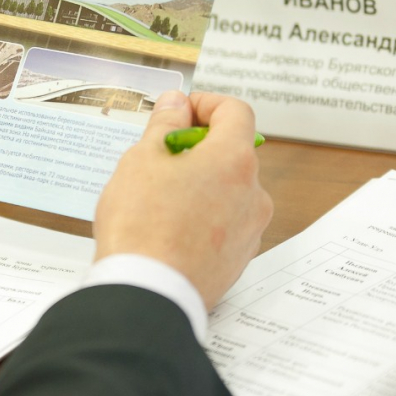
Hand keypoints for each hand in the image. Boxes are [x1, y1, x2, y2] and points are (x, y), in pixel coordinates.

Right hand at [93, 91, 272, 309]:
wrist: (148, 292)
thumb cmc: (142, 224)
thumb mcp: (142, 160)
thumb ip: (164, 124)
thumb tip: (177, 103)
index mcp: (234, 161)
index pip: (236, 112)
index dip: (205, 104)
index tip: (178, 112)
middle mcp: (253, 194)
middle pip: (231, 153)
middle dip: (197, 147)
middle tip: (157, 157)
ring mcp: (250, 230)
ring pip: (228, 190)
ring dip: (200, 183)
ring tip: (157, 198)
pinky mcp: (238, 259)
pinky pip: (224, 223)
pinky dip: (202, 215)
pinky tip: (168, 227)